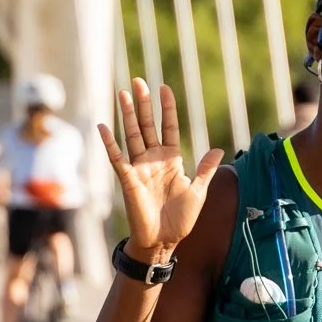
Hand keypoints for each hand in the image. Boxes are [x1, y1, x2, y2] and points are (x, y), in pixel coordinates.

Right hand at [98, 82, 222, 259]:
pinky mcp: (128, 180)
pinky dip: (109, 143)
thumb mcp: (198, 192)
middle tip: (138, 81)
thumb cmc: (180, 219)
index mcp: (171, 160)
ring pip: (132, 135)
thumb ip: (205, 170)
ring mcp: (139, 168)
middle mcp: (153, 159)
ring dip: (127, 115)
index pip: (168, 127)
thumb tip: (218, 149)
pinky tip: (103, 127)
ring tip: (122, 93)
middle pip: (147, 125)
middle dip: (143, 104)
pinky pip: (117, 158)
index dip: (166, 109)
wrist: (164, 241)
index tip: (164, 88)